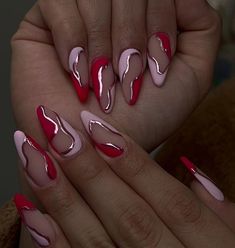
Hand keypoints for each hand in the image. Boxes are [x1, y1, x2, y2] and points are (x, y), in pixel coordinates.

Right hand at [11, 0, 220, 150]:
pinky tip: (76, 75)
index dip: (161, 24)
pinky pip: (57, 4)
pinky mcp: (43, 24)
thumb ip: (202, 27)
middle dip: (132, 37)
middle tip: (127, 76)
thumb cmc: (142, 118)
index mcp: (143, 20)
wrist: (95, 148)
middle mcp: (112, 14)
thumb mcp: (191, 76)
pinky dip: (72, 43)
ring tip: (101, 82)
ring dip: (103, 46)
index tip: (157, 67)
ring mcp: (78, 16)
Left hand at [14, 110, 234, 246]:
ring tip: (33, 155)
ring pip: (96, 241)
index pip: (170, 200)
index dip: (133, 161)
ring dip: (61, 197)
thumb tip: (189, 168)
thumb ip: (216, 209)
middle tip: (56, 128)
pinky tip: (30, 209)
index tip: (96, 125)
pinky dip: (52, 242)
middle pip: (128, 215)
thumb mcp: (234, 240)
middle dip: (89, 170)